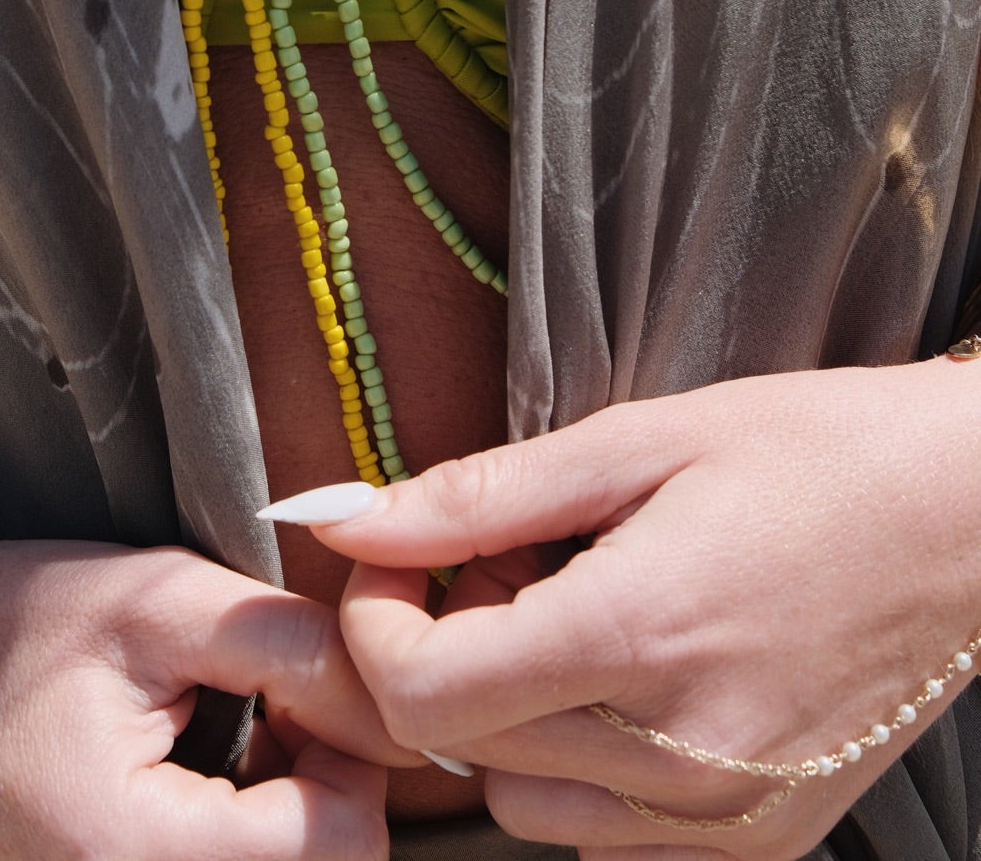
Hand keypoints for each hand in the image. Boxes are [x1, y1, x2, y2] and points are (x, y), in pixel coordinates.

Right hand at [0, 505, 410, 859]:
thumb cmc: (8, 623)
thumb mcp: (160, 598)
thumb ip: (290, 648)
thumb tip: (398, 710)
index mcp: (130, 858)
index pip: (338, 847)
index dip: (352, 753)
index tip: (308, 684)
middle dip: (326, 790)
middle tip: (277, 705)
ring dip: (287, 819)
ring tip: (233, 731)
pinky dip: (239, 835)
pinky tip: (205, 772)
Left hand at [304, 361, 980, 859]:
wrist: (968, 514)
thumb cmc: (811, 452)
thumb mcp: (637, 439)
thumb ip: (477, 493)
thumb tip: (342, 518)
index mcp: (635, 636)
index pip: (419, 695)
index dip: (378, 624)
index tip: (404, 559)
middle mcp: (677, 756)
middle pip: (463, 750)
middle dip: (445, 650)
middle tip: (507, 560)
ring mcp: (725, 816)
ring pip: (525, 803)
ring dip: (513, 714)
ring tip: (578, 610)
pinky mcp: (761, 842)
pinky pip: (608, 839)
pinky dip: (585, 766)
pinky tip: (634, 676)